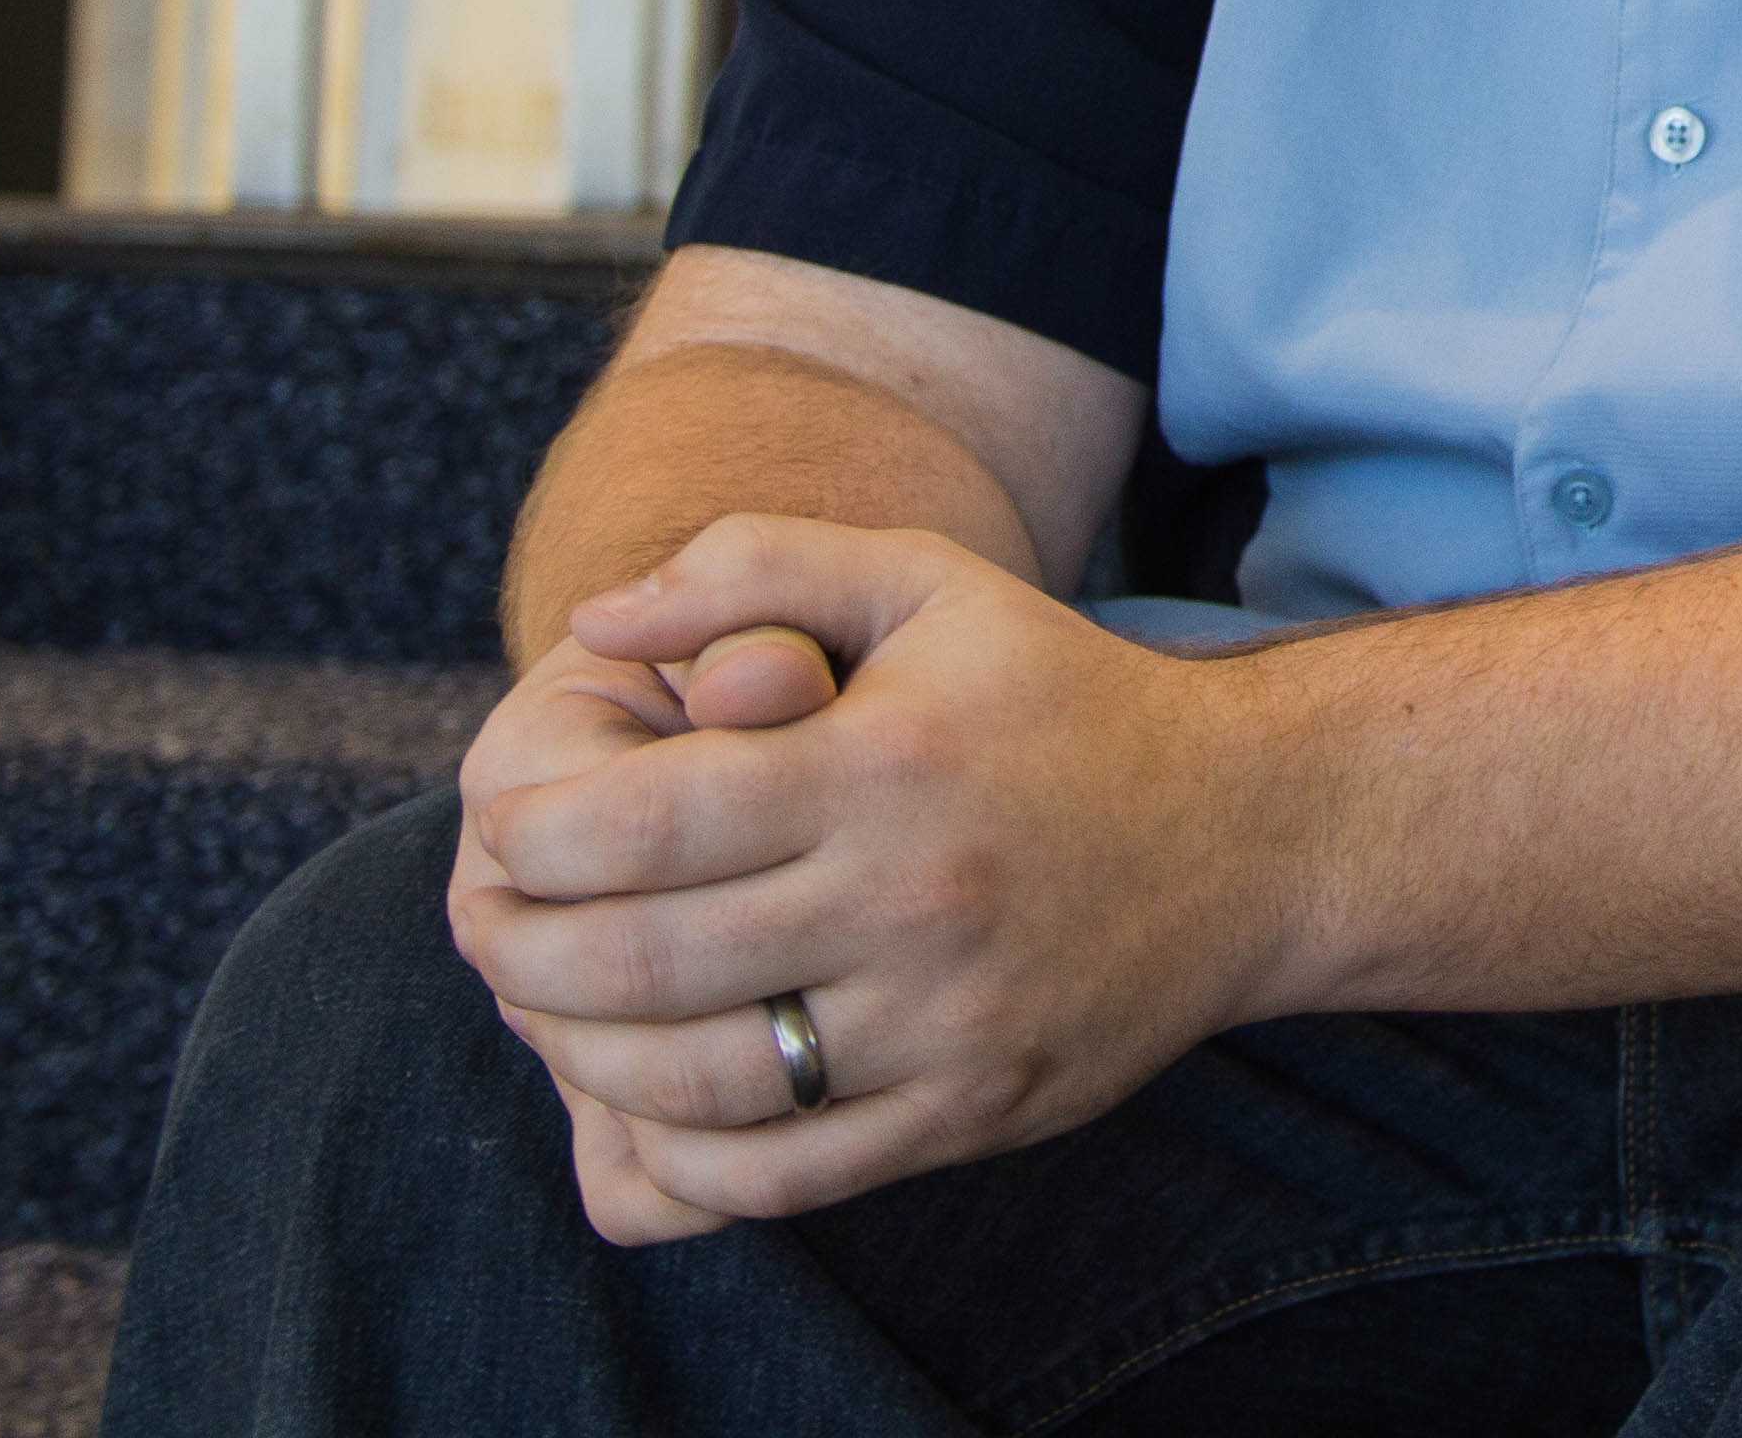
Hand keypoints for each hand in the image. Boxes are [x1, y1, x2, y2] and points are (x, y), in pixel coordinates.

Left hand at [449, 516, 1301, 1240]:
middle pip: (632, 966)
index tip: (500, 826)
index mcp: (882, 765)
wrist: (1252, 834)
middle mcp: (909, 902)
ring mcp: (942, 1024)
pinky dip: (680, 1154)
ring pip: (689, 1086)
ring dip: (578, 1057)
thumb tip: (599, 618)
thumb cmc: (1058, 696)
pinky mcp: (970, 1114)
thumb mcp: (930, 586)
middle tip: (489, 922)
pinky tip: (647, 1100)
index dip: (521, 836)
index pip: (630, 827)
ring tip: (550, 1008)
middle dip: (516, 950)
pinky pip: (778, 1175)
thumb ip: (758, 565)